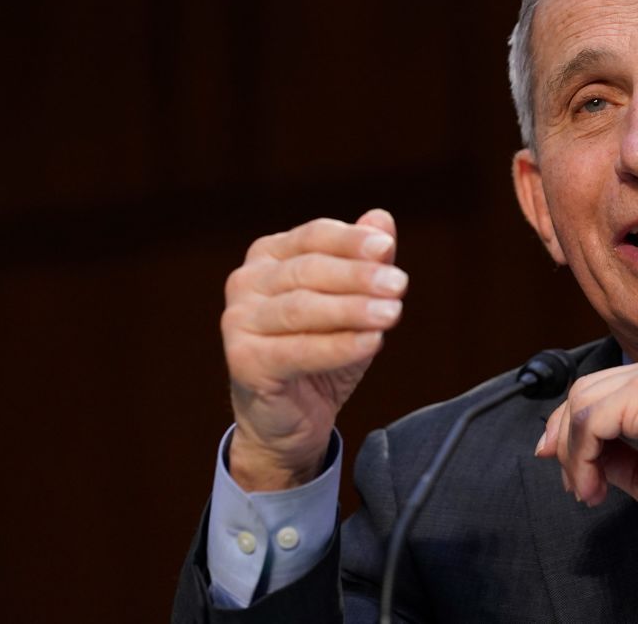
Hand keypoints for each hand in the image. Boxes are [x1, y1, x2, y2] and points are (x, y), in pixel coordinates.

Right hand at [221, 209, 407, 490]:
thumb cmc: (321, 350)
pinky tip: (372, 342)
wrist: (291, 418)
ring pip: (302, 308)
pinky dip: (339, 346)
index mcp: (270, 255)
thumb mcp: (352, 301)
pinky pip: (298, 350)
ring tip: (392, 313)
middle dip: (358, 276)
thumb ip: (365, 261)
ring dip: (352, 309)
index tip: (387, 248)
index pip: (314, 236)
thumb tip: (381, 219)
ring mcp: (238, 321)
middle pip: (309, 270)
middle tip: (399, 284)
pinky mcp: (243, 360)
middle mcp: (246, 282)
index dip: (351, 241)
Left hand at [535, 352, 637, 550]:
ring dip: (574, 454)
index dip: (571, 427)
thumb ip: (609, 452)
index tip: (564, 465)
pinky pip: (590, 421)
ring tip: (588, 490)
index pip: (599, 389)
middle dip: (566, 441)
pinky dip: (582, 457)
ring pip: (581, 405)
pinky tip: (594, 487)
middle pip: (583, 392)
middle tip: (574, 484)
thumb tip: (567, 450)